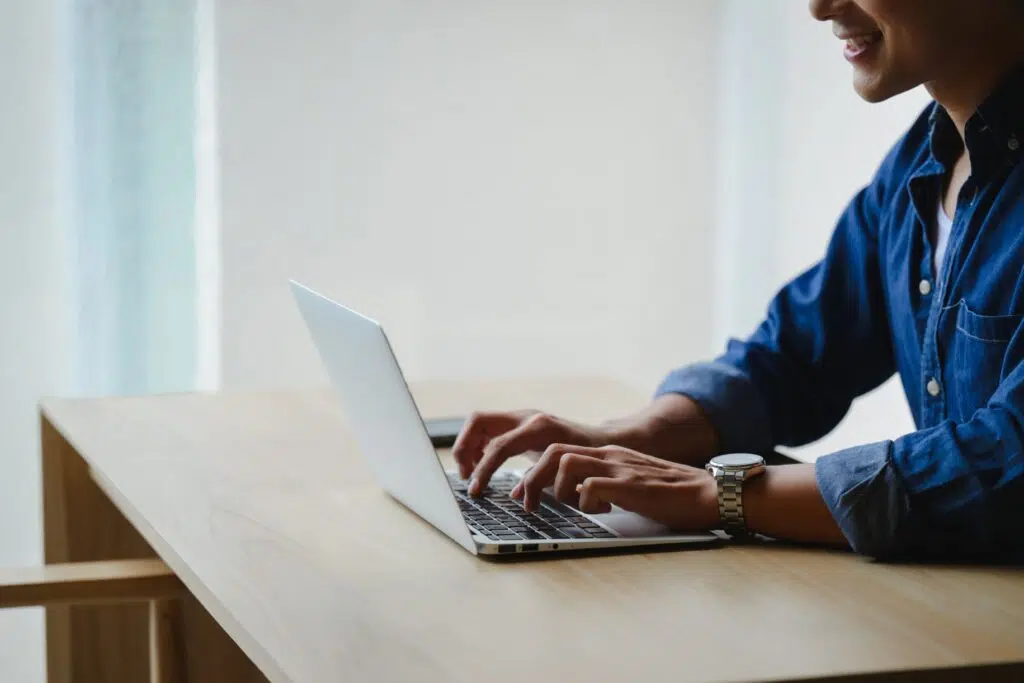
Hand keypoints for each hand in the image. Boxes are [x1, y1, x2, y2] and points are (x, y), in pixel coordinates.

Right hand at [452, 410, 613, 494]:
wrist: (603, 441)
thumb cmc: (589, 459)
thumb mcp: (567, 473)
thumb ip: (541, 483)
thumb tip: (517, 497)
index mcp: (539, 429)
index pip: (498, 447)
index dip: (483, 470)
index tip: (476, 490)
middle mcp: (527, 417)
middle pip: (478, 422)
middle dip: (464, 448)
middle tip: (465, 475)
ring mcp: (522, 417)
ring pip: (479, 423)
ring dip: (468, 446)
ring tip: (470, 473)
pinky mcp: (519, 423)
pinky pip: (489, 428)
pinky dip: (479, 445)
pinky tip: (482, 465)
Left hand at [510, 444, 720, 531]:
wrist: (710, 493)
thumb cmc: (673, 495)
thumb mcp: (631, 483)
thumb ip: (605, 484)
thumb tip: (577, 500)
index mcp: (608, 454)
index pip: (559, 451)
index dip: (534, 471)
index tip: (521, 493)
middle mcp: (609, 456)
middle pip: (553, 452)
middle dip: (531, 478)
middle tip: (525, 504)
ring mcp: (620, 469)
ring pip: (565, 463)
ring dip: (554, 488)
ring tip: (561, 508)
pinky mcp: (631, 486)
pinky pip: (591, 486)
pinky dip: (584, 501)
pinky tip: (599, 512)